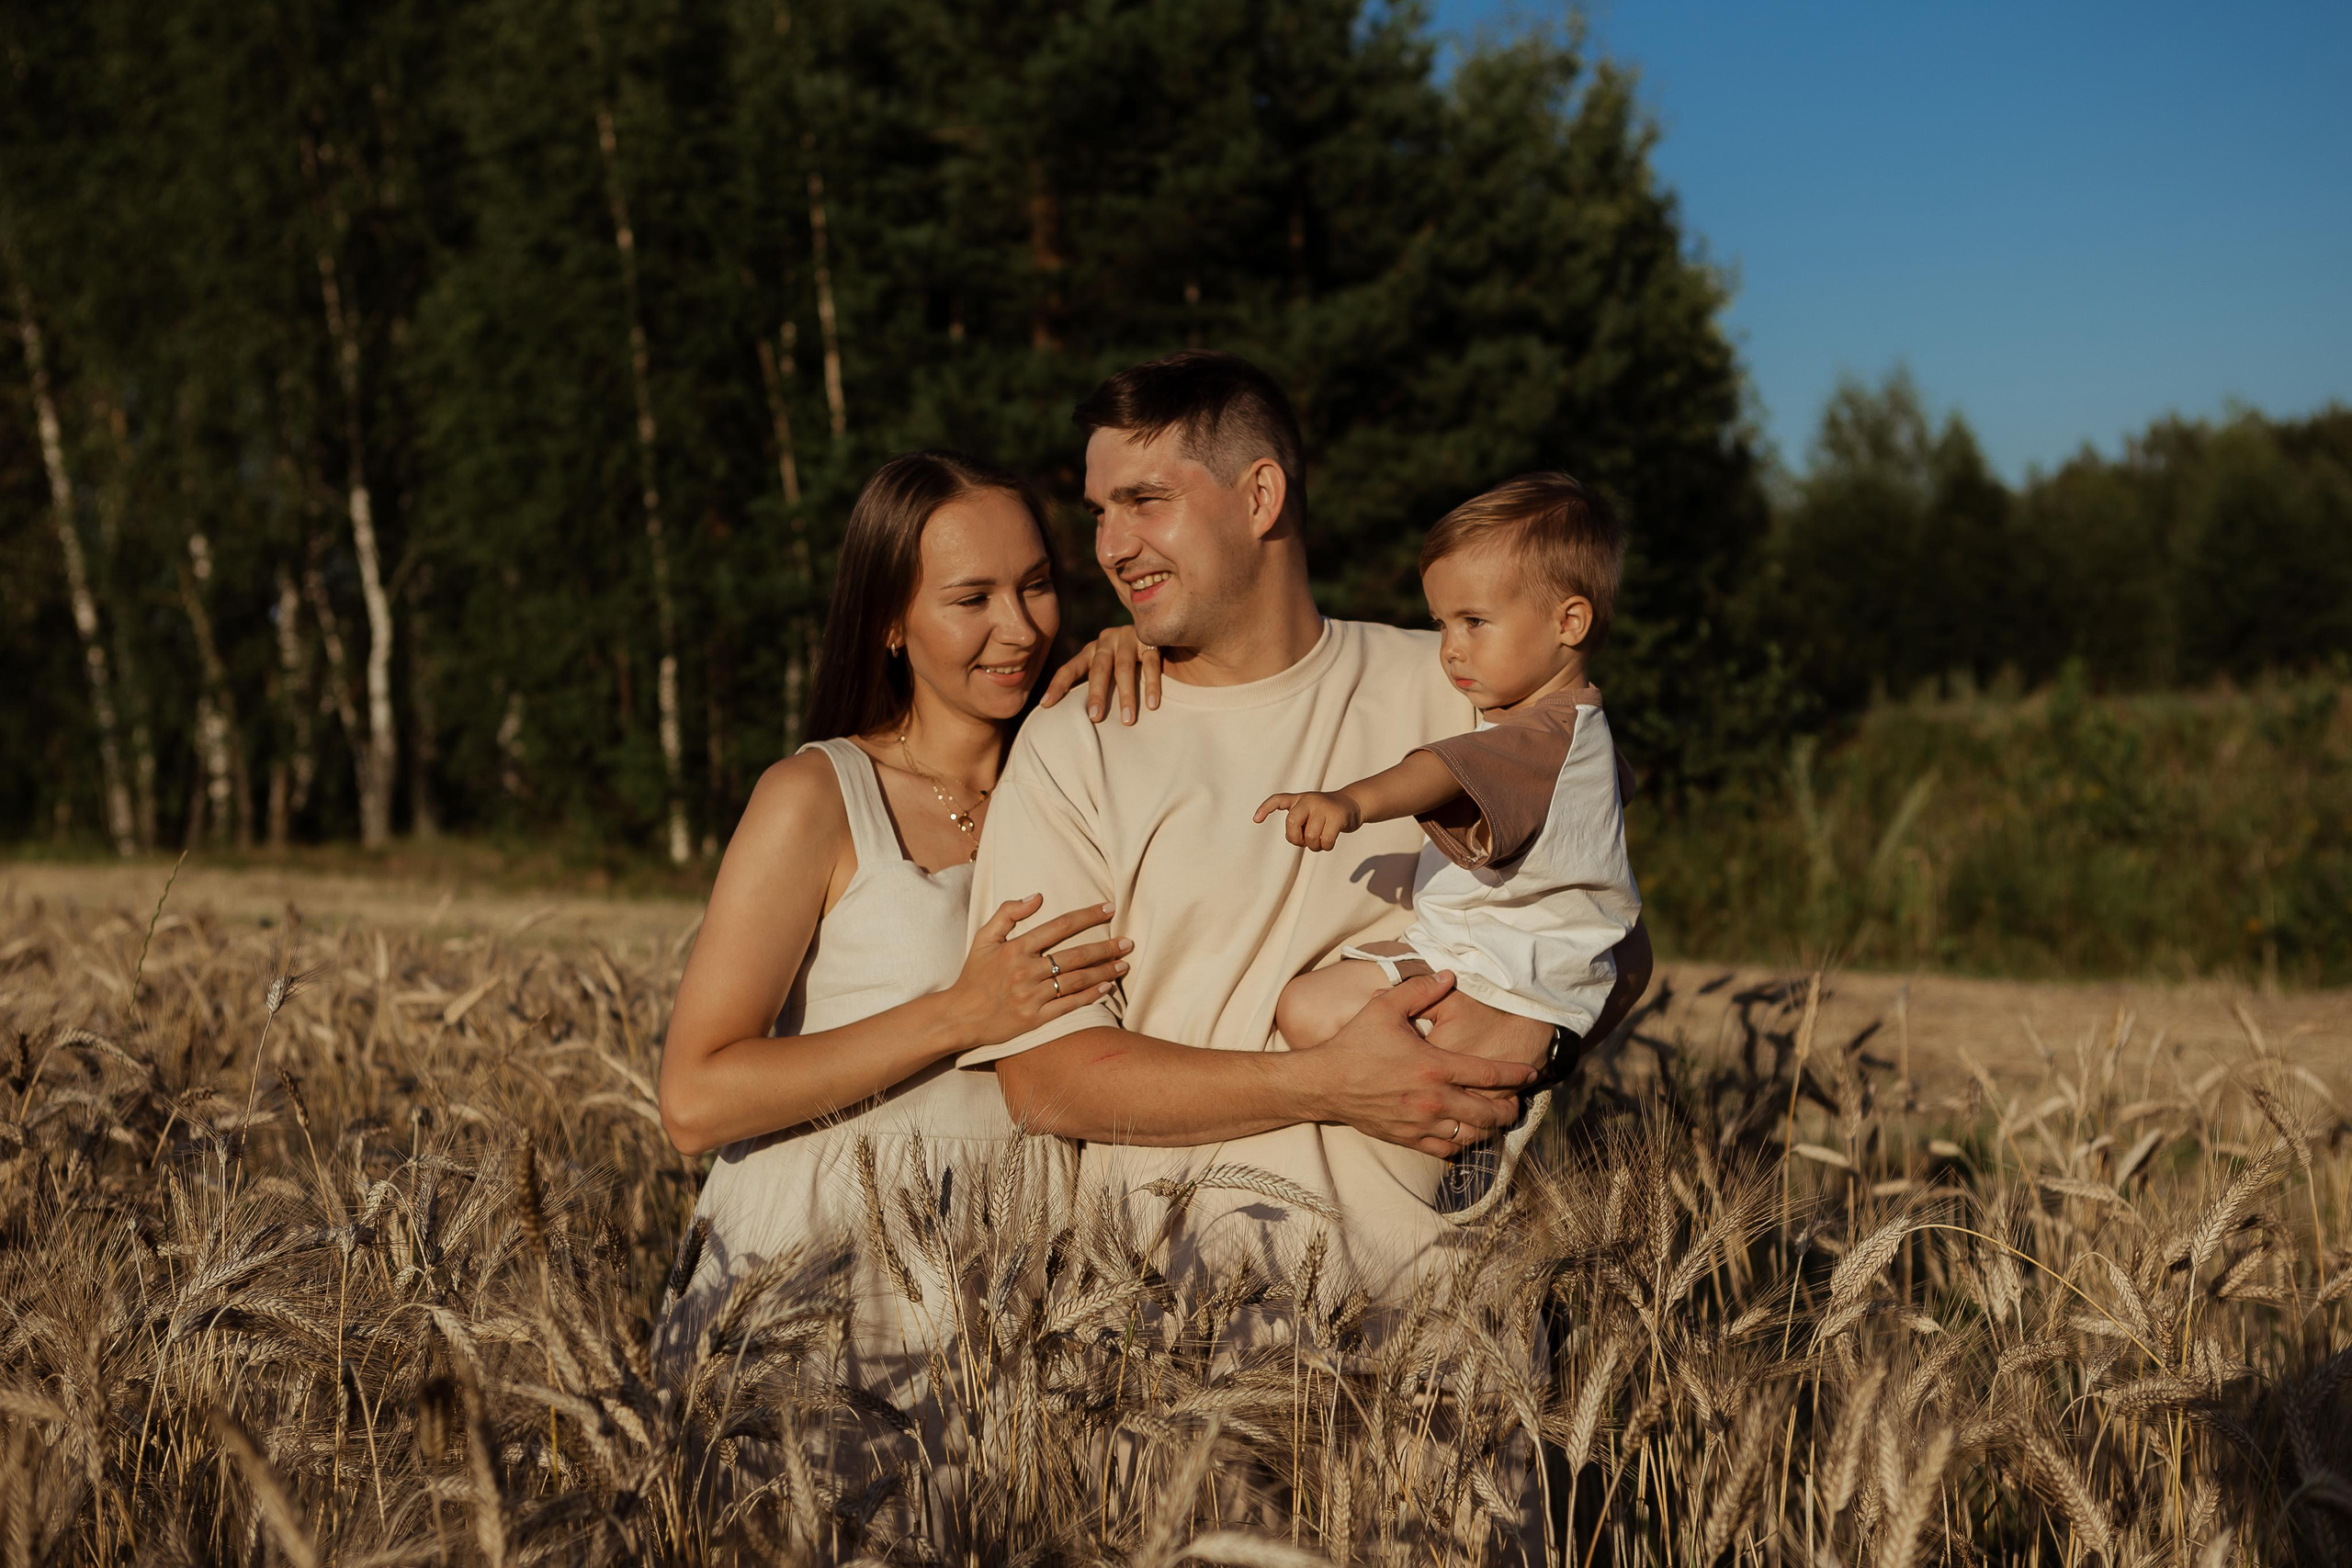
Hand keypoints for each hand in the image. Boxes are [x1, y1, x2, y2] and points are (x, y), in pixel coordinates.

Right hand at [949, 896, 1130, 1046]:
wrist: (960, 1015)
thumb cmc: (974, 975)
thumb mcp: (983, 938)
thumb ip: (1007, 913)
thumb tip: (1036, 896)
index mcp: (1016, 948)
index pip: (1060, 926)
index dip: (1088, 915)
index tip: (1110, 908)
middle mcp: (1026, 971)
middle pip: (1076, 955)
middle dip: (1106, 947)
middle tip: (1129, 942)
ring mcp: (1031, 996)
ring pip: (1076, 980)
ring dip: (1104, 971)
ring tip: (1123, 964)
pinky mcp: (1034, 1018)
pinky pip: (1068, 1005)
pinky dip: (1090, 996)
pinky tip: (1107, 988)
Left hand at [1038, 624, 1162, 723]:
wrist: (1157, 625)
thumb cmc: (1129, 659)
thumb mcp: (1109, 666)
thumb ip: (1097, 682)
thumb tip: (1081, 716)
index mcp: (1091, 650)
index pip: (1070, 668)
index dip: (1057, 685)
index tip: (1045, 705)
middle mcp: (1107, 641)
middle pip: (1098, 669)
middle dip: (1096, 694)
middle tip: (1095, 718)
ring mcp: (1129, 639)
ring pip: (1124, 669)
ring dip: (1126, 696)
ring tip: (1127, 720)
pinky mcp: (1151, 641)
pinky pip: (1150, 665)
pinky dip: (1151, 686)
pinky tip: (1152, 705)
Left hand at [1253, 789, 1360, 849]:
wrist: (1353, 804)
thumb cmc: (1326, 814)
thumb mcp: (1310, 813)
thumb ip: (1300, 823)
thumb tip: (1296, 839)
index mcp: (1299, 799)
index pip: (1278, 800)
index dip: (1265, 809)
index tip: (1256, 820)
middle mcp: (1309, 800)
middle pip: (1292, 822)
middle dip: (1295, 838)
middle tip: (1302, 842)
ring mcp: (1323, 807)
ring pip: (1310, 836)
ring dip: (1314, 846)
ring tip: (1320, 842)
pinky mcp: (1337, 816)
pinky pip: (1326, 840)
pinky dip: (1326, 846)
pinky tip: (1329, 842)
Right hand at [1294, 971, 1534, 1155]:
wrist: (1325, 1083)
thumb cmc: (1355, 1044)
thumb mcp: (1385, 1008)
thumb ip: (1420, 990)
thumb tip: (1449, 975)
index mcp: (1433, 1066)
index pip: (1489, 1074)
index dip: (1516, 1074)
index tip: (1531, 1073)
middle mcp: (1433, 1099)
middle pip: (1488, 1112)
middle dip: (1510, 1109)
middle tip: (1517, 1103)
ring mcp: (1421, 1123)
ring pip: (1471, 1135)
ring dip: (1489, 1128)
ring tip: (1495, 1119)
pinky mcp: (1408, 1139)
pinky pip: (1446, 1151)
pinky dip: (1462, 1145)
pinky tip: (1465, 1135)